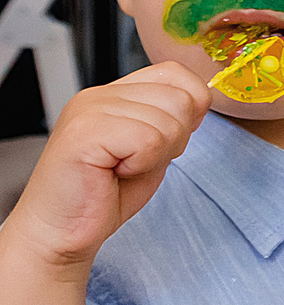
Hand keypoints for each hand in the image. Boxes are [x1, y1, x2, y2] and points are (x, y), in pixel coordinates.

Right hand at [4, 63, 209, 274]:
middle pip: (180, 98)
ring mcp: (89, 110)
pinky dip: (142, 164)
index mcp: (114, 93)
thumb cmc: (104, 194)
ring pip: (169, 120)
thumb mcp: (151, 148)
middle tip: (137, 161)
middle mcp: (99, 95)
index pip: (176, 73)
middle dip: (175, 138)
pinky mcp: (84, 133)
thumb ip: (172, 118)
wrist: (60, 232)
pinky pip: (148, 140)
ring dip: (157, 154)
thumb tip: (202, 100)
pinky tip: (114, 173)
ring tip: (123, 168)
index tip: (165, 140)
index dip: (189, 108)